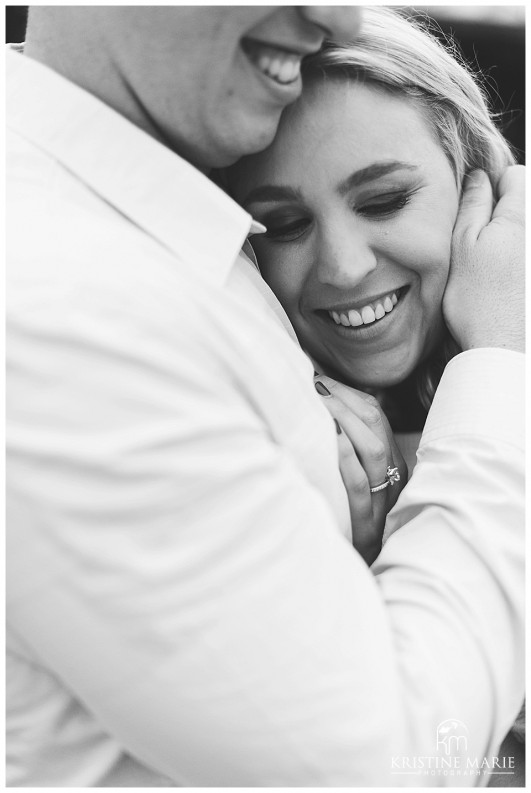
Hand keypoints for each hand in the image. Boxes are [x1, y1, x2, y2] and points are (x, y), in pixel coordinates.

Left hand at [314, 375, 406, 564]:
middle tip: (312, 383)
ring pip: (373, 448)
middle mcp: (391, 480)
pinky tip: (325, 436)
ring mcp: (382, 502)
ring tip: (314, 400)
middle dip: (345, 399)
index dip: (349, 394)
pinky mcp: (366, 524)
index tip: (319, 378)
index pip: (376, 415)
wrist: (346, 573)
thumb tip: (312, 404)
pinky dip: (342, 455)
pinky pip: (357, 482)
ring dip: (342, 419)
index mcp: (388, 465)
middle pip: (376, 424)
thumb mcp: (339, 481)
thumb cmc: (338, 521)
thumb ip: (335, 448)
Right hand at [445, 165, 523, 352]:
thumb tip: (479, 178)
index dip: (494, 189)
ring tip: (499, 274)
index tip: (480, 216)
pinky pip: (523, 257)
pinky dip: (518, 266)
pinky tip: (512, 288)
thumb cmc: (479, 302)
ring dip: (514, 244)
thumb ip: (473, 205)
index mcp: (522, 216)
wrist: (504, 350)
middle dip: (506, 217)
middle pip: (526, 203)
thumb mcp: (462, 247)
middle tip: (485, 249)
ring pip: (523, 236)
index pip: (515, 175)